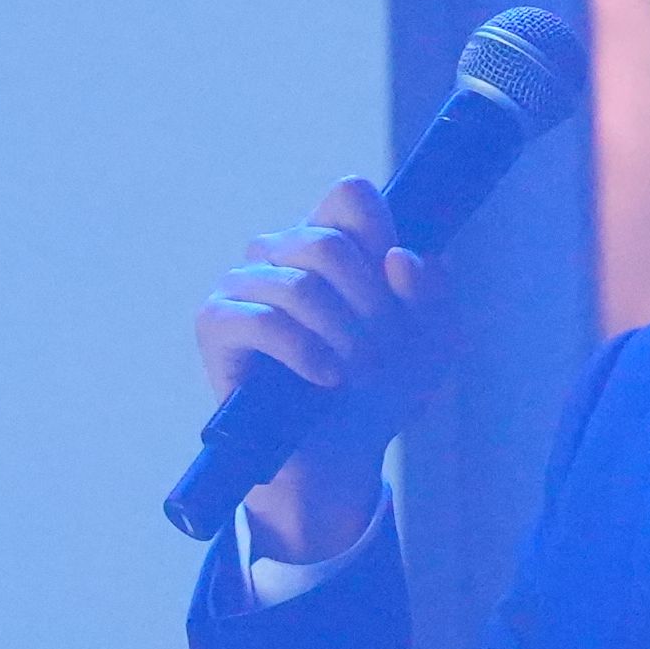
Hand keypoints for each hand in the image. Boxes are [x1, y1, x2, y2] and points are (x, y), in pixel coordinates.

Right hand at [192, 177, 463, 564]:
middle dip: (372, 306)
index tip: (397, 289)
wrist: (340, 454)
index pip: (350, 194)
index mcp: (330, 237)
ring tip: (359, 373)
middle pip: (329, 245)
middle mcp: (280, 249)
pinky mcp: (216, 322)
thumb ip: (433, 294)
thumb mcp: (433, 342)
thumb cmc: (384, 388)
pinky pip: (264, 321)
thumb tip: (399, 257)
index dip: (382, 236)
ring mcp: (243, 282)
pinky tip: (326, 379)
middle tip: (385, 352)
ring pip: (300, 285)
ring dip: (345, 336)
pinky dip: (307, 353)